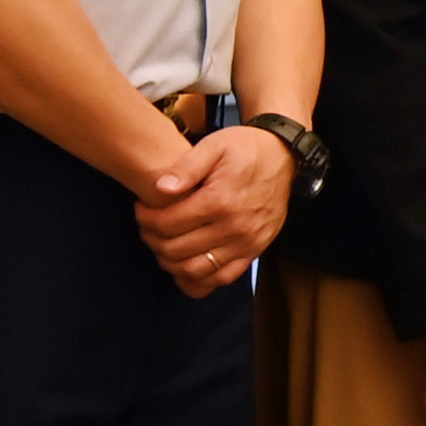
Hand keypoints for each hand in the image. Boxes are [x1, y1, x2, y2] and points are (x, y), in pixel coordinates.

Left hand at [132, 122, 294, 295]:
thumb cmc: (246, 149)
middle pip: (176, 249)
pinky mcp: (255, 250)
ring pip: (196, 270)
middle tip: (147, 226)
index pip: (167, 223)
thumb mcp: (215, 145)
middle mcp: (234, 227)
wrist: (285, 156)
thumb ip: (186, 167)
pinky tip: (185, 267)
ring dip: (170, 262)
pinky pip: (223, 278)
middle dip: (152, 240)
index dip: (145, 219)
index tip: (141, 209)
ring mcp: (247, 243)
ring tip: (163, 244)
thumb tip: (161, 188)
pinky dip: (200, 280)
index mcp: (220, 201)